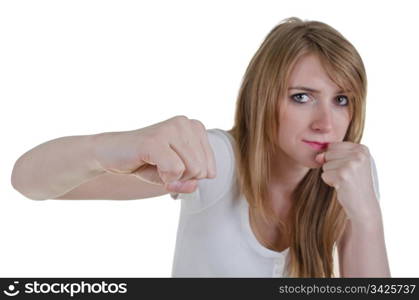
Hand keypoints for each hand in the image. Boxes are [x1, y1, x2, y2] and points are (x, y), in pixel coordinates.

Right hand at [93, 115, 216, 192]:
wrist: (109, 153)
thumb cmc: (145, 162)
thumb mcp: (173, 176)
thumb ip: (189, 182)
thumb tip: (194, 185)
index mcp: (194, 127)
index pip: (210, 168)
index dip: (190, 178)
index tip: (171, 168)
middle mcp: (185, 123)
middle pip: (202, 170)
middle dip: (181, 179)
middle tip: (161, 168)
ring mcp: (171, 128)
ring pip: (191, 170)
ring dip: (171, 178)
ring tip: (155, 165)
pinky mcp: (155, 139)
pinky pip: (175, 170)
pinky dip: (163, 178)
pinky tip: (149, 166)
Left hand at [315, 142, 379, 221]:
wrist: (364, 206)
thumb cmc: (356, 184)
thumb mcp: (350, 164)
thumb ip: (333, 154)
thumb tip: (318, 157)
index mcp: (362, 149)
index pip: (333, 146)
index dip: (335, 159)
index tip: (349, 169)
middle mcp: (359, 154)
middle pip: (328, 154)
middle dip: (333, 167)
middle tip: (347, 177)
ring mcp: (352, 164)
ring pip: (325, 164)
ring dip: (332, 175)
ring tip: (346, 182)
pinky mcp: (343, 175)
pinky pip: (324, 174)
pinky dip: (330, 182)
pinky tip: (343, 187)